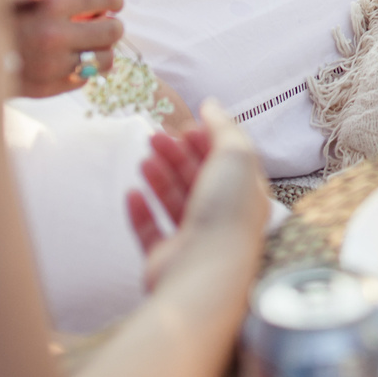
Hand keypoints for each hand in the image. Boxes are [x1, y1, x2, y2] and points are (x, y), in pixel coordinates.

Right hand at [8, 0, 124, 96]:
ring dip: (102, 52)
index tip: (113, 4)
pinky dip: (81, 72)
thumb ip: (65, 1)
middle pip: (113, 31)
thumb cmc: (1, 20)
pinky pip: (83, 79)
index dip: (114, 0)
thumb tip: (100, 9)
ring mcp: (55, 64)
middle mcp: (57, 34)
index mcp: (52, 4)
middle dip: (111, 27)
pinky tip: (68, 64)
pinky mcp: (51, 87)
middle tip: (103, 27)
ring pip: (104, 60)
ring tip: (90, 48)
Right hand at [126, 101, 270, 292]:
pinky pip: (150, 231)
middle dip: (177, 154)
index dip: (207, 141)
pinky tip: (131, 192)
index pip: (227, 163)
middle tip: (155, 136)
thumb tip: (211, 104)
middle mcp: (223, 218)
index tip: (186, 126)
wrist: (203, 272)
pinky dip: (141, 211)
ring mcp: (194, 241)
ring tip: (145, 157)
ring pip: (174, 202)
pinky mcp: (166, 260)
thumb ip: (224, 127)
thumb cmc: (226, 213)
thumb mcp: (235, 157)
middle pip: (198, 179)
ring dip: (160, 177)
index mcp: (246, 196)